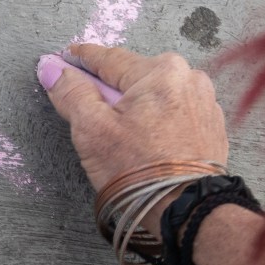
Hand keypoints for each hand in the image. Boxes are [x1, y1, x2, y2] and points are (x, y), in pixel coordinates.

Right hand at [40, 41, 264, 264]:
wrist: (187, 210)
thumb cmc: (139, 169)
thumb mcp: (92, 130)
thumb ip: (71, 93)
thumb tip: (51, 67)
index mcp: (161, 70)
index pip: (110, 59)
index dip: (83, 58)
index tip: (67, 54)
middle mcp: (189, 77)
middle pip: (135, 77)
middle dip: (112, 88)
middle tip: (91, 108)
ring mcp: (205, 102)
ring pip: (157, 95)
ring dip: (137, 105)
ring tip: (121, 132)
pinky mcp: (213, 126)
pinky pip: (176, 112)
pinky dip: (158, 120)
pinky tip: (147, 141)